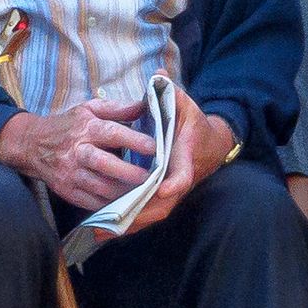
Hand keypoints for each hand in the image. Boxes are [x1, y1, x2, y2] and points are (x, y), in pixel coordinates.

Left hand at [107, 87, 236, 236]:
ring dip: (126, 224)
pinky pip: (144, 214)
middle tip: (111, 223)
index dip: (174, 182)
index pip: (183, 174)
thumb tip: (157, 76)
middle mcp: (178, 180)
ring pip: (151, 214)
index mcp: (185, 157)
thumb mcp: (185, 104)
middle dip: (137, 215)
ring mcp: (171, 193)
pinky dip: (126, 223)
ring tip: (98, 231)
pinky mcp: (162, 199)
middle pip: (161, 205)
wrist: (209, 146)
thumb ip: (170, 92)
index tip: (162, 188)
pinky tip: (103, 228)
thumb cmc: (192, 124)